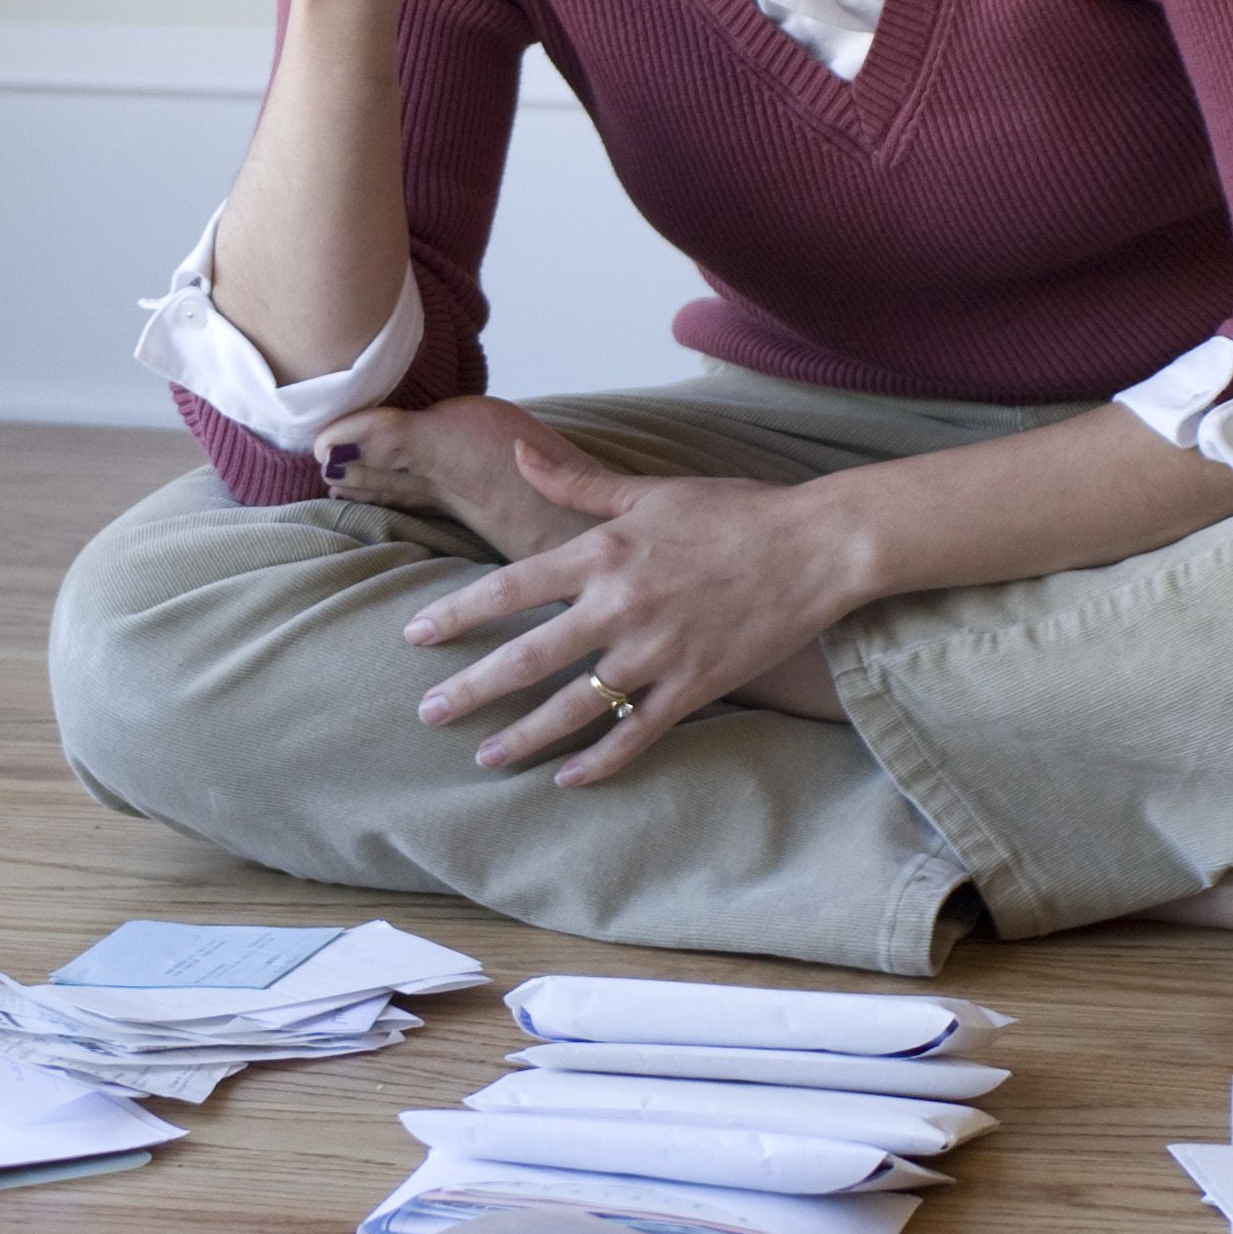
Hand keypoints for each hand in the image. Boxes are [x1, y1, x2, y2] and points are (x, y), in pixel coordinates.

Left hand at [399, 433, 862, 785]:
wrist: (816, 546)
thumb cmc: (735, 511)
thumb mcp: (650, 490)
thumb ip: (576, 483)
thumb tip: (518, 455)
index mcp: (604, 553)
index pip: (508, 589)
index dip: (456, 615)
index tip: (416, 636)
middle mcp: (621, 607)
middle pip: (527, 659)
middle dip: (471, 690)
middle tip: (428, 714)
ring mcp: (657, 653)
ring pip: (574, 707)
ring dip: (523, 737)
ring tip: (485, 756)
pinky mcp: (694, 686)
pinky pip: (635, 734)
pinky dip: (600, 760)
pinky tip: (568, 779)